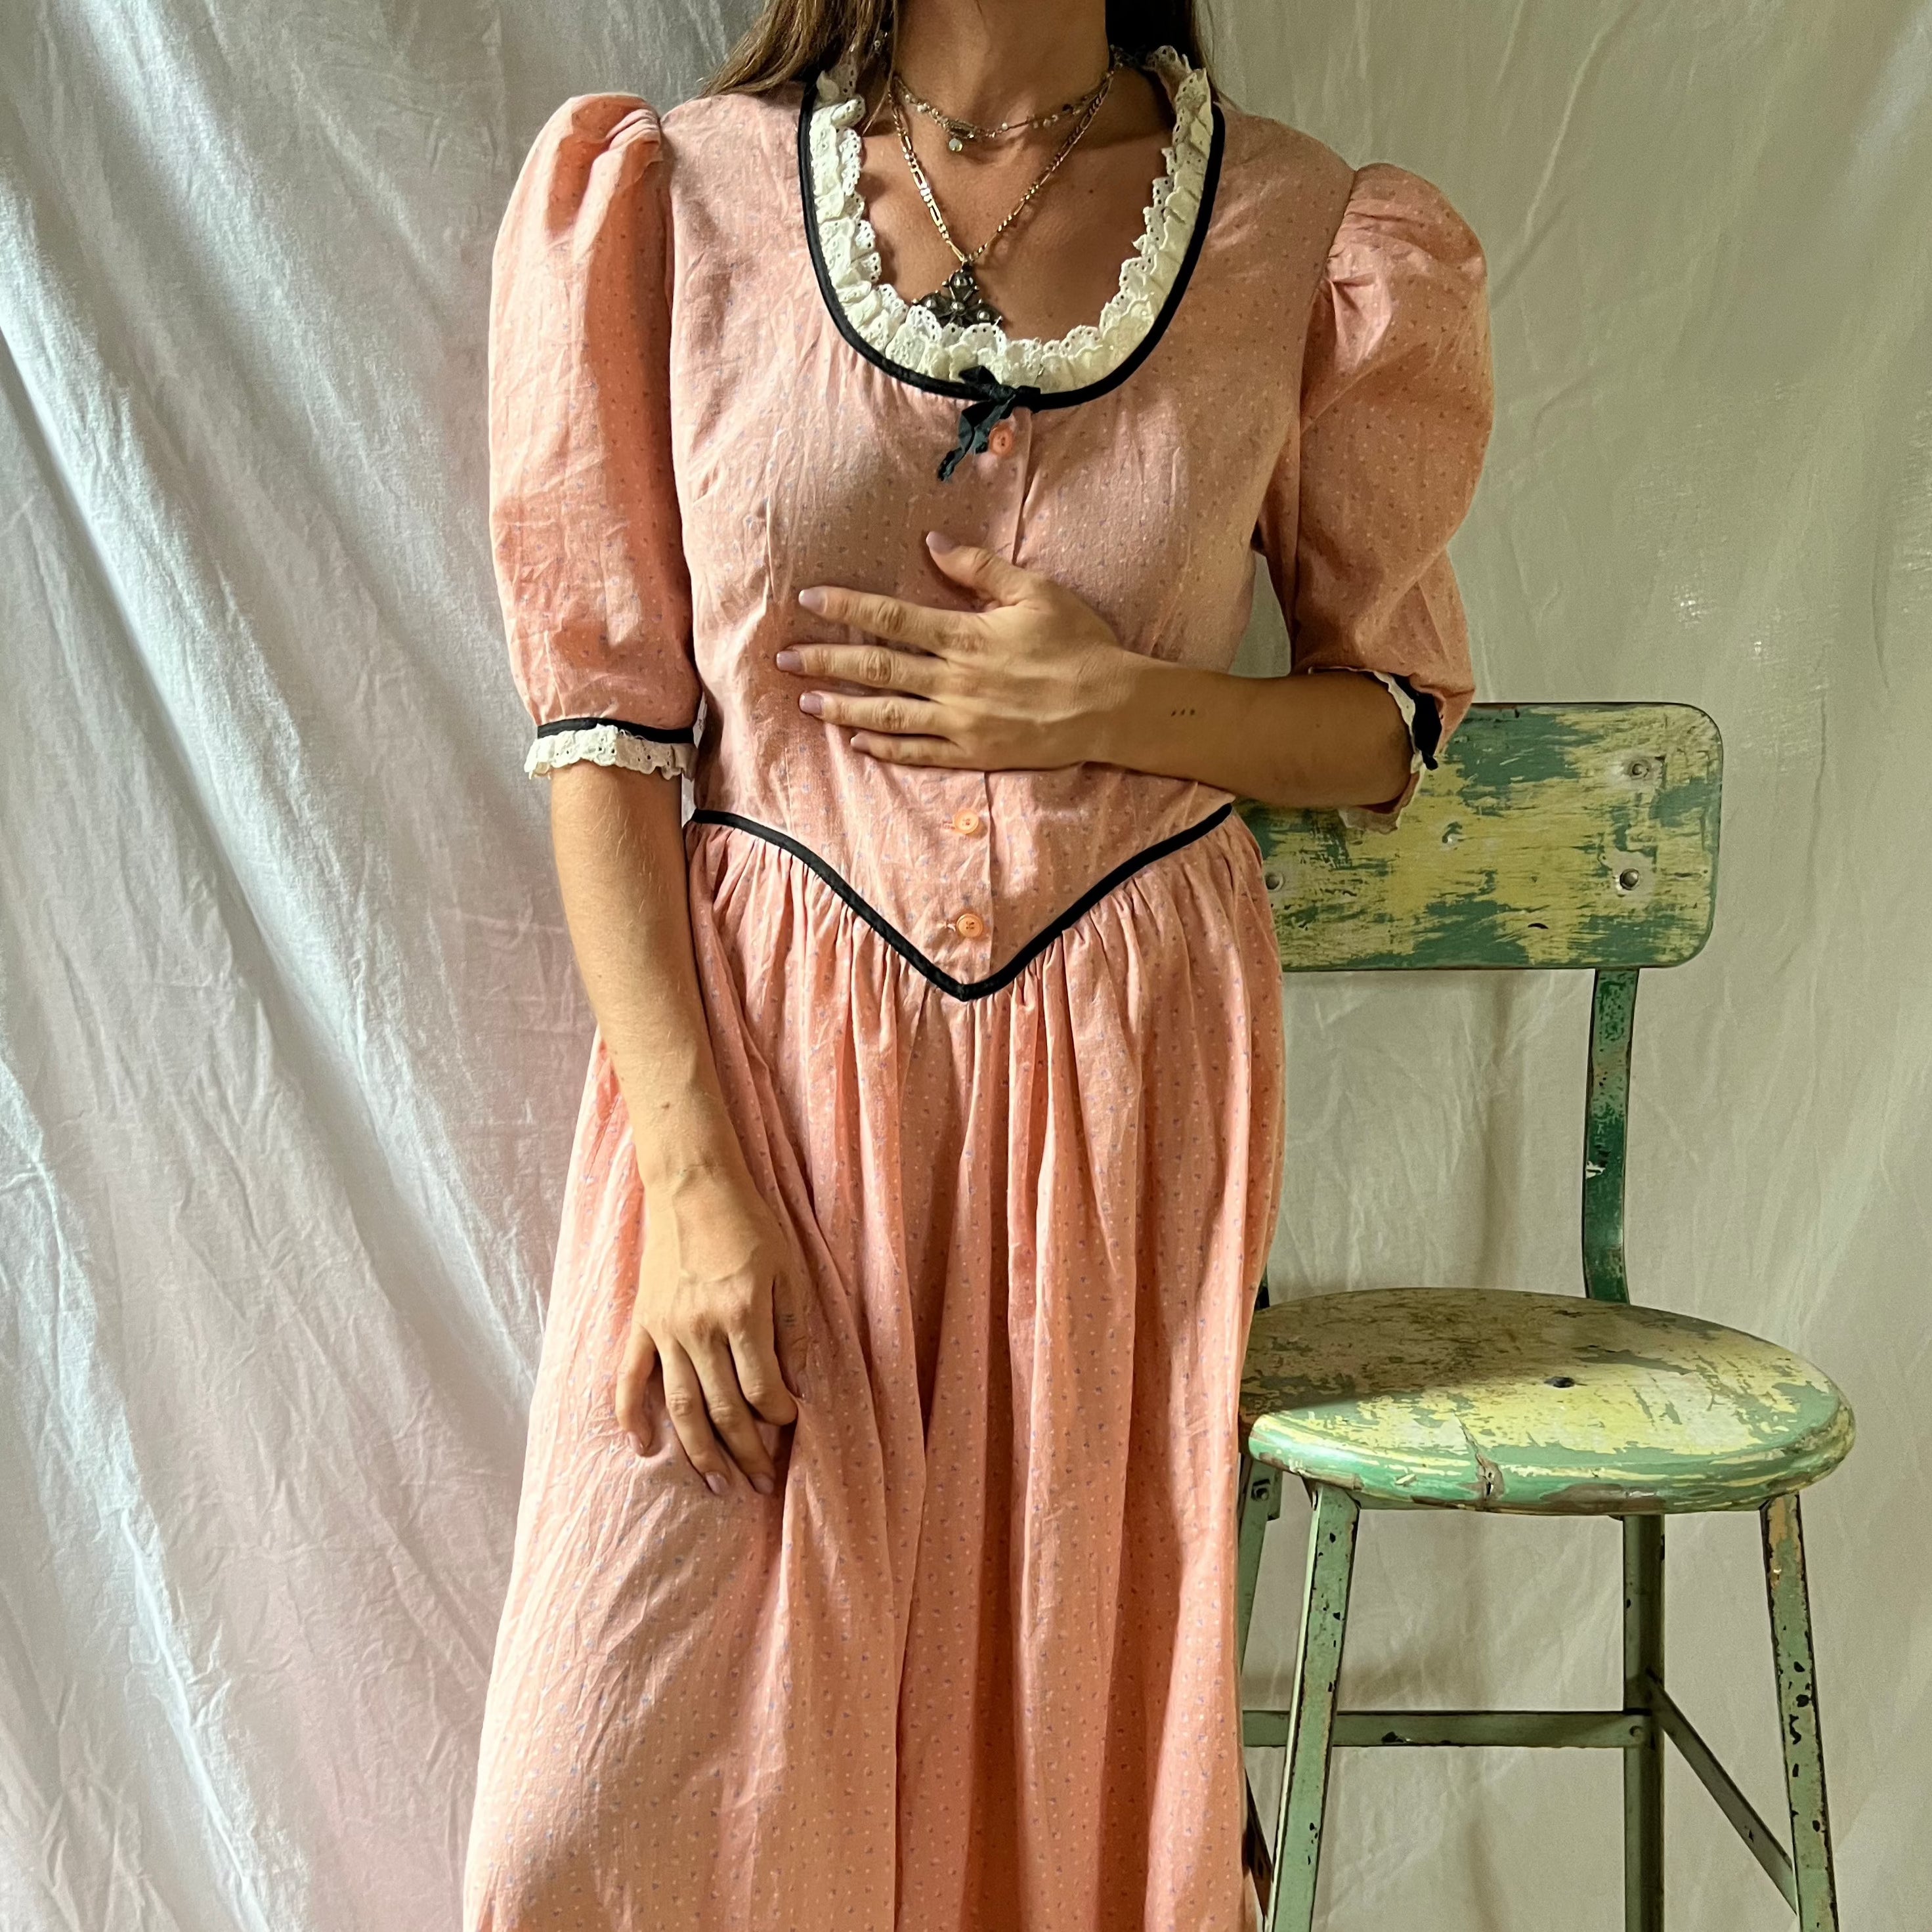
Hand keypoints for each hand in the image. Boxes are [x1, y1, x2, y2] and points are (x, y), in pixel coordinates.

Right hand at [615, 1161, 800, 1497]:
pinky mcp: (642, 1324)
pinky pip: (631, 1378)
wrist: (694, 1187)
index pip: (761, 1387)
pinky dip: (632, 1416)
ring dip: (700, 1452)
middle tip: (761, 1483)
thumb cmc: (749, 1225)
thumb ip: (793, 1328)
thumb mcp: (788, 1269)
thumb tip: (797, 1384)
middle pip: (723, 1408)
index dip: (779, 1415)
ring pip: (681, 1406)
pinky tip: (644, 1448)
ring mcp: (666, 1329)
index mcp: (742, 1313)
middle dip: (746, 1451)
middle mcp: (701, 1328)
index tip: (791, 1424)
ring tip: (717, 1485)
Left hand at [775, 531, 1138, 768]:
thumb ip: (979, 568)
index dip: (847, 607)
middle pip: (876, 668)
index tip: (810, 600)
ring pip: (888, 714)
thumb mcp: (1035, 591)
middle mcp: (954, 681)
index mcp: (965, 636)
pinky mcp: (974, 753)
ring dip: (843, 707)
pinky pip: (920, 753)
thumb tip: (932, 543)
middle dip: (826, 660)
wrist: (1113, 706)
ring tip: (806, 700)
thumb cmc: (1078, 642)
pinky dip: (886, 748)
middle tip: (783, 657)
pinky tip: (857, 742)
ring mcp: (961, 722)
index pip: (891, 618)